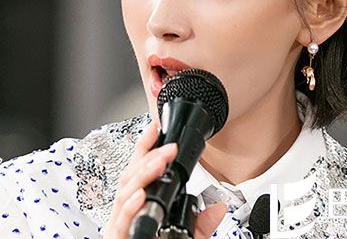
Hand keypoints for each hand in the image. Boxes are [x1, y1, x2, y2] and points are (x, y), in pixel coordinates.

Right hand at [103, 121, 226, 237]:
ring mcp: (121, 227)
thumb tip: (218, 209)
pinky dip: (131, 207)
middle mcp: (127, 213)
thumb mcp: (184, 238)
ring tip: (159, 162)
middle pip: (130, 177)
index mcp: (141, 206)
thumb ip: (198, 225)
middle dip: (149, 158)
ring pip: (124, 194)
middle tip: (168, 148)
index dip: (146, 147)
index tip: (157, 127)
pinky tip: (141, 195)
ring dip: (143, 175)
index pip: (140, 171)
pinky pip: (119, 223)